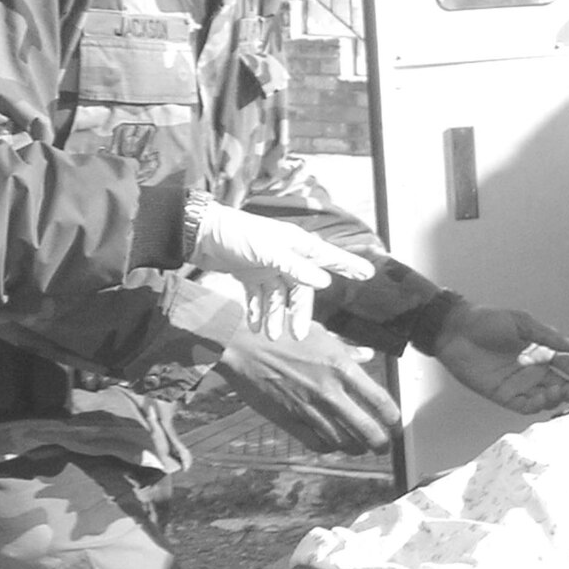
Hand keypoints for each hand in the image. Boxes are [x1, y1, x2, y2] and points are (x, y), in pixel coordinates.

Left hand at [190, 200, 374, 340]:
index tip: (368, 274)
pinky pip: (258, 297)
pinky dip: (258, 311)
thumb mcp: (269, 251)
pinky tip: (256, 326)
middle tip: (297, 336)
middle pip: (300, 289)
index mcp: (296, 245)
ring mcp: (267, 266)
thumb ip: (297, 267)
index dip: (349, 266)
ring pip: (278, 297)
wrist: (199, 233)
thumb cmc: (238, 234)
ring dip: (275, 316)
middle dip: (298, 313)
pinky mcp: (248, 274)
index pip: (329, 258)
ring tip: (271, 335)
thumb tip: (325, 283)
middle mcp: (285, 256)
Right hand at [213, 324, 400, 455]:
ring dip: (355, 448)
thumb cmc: (282, 332)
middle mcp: (329, 391)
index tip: (396, 423)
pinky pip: (315, 442)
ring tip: (361, 448)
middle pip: (366, 429)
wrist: (241, 344)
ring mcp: (308, 408)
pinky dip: (328, 447)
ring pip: (342, 441)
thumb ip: (347, 349)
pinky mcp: (288, 419)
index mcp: (341, 367)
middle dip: (380, 443)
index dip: (393, 417)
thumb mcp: (321, 334)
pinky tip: (332, 445)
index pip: (380, 400)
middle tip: (383, 446)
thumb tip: (367, 355)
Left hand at [428, 302, 568, 413]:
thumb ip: (548, 337)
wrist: (456, 331)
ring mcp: (518, 383)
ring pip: (545, 398)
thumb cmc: (487, 321)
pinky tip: (541, 399)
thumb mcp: (521, 323)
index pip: (566, 363)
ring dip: (555, 398)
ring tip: (555, 392)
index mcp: (540, 350)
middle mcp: (532, 369)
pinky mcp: (503, 395)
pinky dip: (536, 405)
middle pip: (559, 384)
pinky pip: (524, 405)